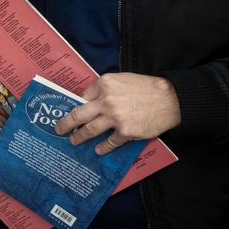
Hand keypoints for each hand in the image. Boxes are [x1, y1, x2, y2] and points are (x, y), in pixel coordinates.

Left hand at [55, 73, 179, 154]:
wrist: (170, 99)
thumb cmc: (146, 87)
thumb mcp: (122, 79)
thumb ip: (105, 88)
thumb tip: (89, 100)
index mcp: (104, 84)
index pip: (82, 96)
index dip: (75, 105)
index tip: (68, 113)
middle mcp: (106, 100)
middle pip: (78, 114)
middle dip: (65, 124)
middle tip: (58, 129)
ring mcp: (115, 118)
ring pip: (90, 130)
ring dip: (80, 137)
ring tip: (74, 141)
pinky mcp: (126, 132)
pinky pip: (109, 142)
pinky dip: (102, 148)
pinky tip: (97, 150)